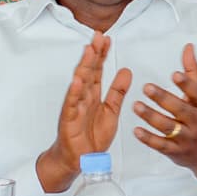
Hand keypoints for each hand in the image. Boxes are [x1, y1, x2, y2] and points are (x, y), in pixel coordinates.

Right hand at [36, 34, 131, 192]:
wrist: (80, 158)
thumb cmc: (92, 135)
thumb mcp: (111, 111)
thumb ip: (118, 91)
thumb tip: (127, 71)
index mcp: (94, 94)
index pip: (98, 70)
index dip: (102, 54)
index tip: (107, 39)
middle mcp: (83, 96)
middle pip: (89, 71)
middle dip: (94, 54)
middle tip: (98, 36)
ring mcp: (75, 106)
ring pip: (80, 83)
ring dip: (84, 66)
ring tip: (89, 51)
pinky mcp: (69, 119)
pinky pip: (72, 104)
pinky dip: (75, 92)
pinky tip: (78, 80)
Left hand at [137, 44, 196, 184]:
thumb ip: (193, 71)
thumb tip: (188, 47)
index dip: (187, 84)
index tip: (174, 74)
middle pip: (181, 110)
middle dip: (163, 98)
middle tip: (147, 87)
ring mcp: (187, 138)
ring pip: (168, 127)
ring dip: (151, 116)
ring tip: (136, 106)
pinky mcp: (176, 152)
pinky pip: (161, 145)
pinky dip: (148, 139)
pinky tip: (136, 130)